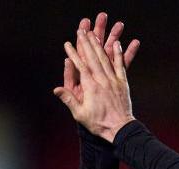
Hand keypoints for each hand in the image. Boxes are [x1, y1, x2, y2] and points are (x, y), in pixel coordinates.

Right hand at [54, 14, 137, 141]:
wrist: (120, 128)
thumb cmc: (98, 124)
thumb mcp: (80, 114)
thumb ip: (68, 99)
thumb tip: (56, 89)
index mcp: (90, 87)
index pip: (80, 66)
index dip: (73, 54)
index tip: (68, 44)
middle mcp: (102, 80)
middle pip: (93, 57)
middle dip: (86, 43)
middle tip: (81, 30)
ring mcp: (113, 80)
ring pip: (105, 58)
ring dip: (99, 44)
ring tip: (94, 33)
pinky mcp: (123, 83)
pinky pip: (120, 65)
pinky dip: (118, 54)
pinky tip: (117, 43)